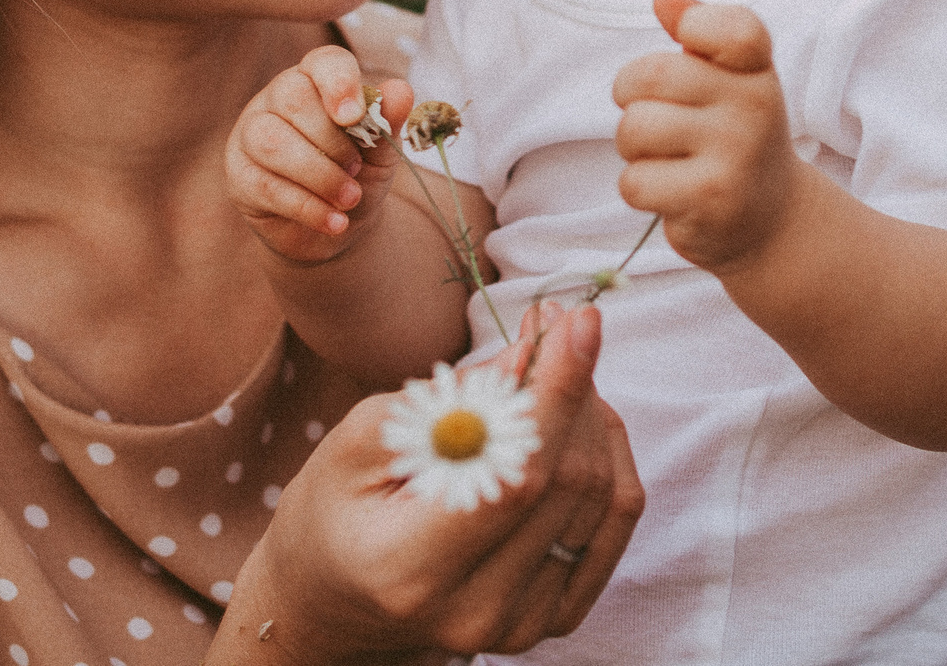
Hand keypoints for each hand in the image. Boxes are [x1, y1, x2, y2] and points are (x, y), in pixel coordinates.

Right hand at [217, 302, 642, 662]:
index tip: (577, 320)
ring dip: (589, 414)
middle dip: (573, 386)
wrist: (334, 602)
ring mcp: (520, 625)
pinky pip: (613, 521)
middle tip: (558, 325)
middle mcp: (475, 610)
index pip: (514, 478)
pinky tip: (577, 418)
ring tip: (555, 367)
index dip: (556, 392)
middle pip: (564, 482)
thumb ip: (447, 399)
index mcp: (411, 570)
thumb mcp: (358, 442)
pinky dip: (606, 455)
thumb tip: (532, 355)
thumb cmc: (333, 512)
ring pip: (599, 495)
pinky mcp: (553, 617)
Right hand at [227, 45, 411, 264]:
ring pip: (272, 141)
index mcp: (317, 80)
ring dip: (319, 175)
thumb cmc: (357, 174)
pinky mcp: (239, 175)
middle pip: (294, 98)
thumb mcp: (382, 150)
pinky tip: (334, 221)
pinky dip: (307, 207)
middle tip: (356, 169)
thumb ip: (389, 121)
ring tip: (349, 198)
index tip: (354, 116)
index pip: (323, 61)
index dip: (340, 82)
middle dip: (333, 141)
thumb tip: (400, 91)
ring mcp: (251, 134)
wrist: (335, 226)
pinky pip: (265, 185)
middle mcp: (277, 98)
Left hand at [611, 0, 802, 273]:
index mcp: (757, 71)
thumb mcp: (728, 78)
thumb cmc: (733, 135)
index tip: (690, 46)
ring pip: (634, 130)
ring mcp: (735, 157)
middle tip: (653, 114)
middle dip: (630, 95)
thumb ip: (698, 32)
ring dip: (632, 147)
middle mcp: (755, 109)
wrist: (771, 220)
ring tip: (665, 156)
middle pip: (650, 75)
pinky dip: (639, 188)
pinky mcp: (710, 201)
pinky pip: (634, 182)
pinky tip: (671, 192)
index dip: (696, 25)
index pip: (734, 28)